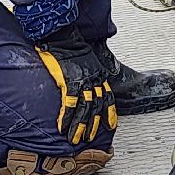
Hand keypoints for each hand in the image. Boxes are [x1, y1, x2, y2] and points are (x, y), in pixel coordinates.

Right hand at [35, 27, 115, 143]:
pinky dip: (66, 117)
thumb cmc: (71, 46)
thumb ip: (87, 72)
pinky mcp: (69, 81)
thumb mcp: (86, 60)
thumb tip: (83, 82)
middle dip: (92, 125)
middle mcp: (94, 79)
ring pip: (84, 109)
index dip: (110, 113)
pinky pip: (70, 104)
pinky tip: (63, 127)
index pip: (108, 98)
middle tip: (88, 139)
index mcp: (99, 75)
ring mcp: (82, 81)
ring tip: (74, 139)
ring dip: (79, 126)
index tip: (111, 126)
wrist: (63, 35)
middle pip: (96, 107)